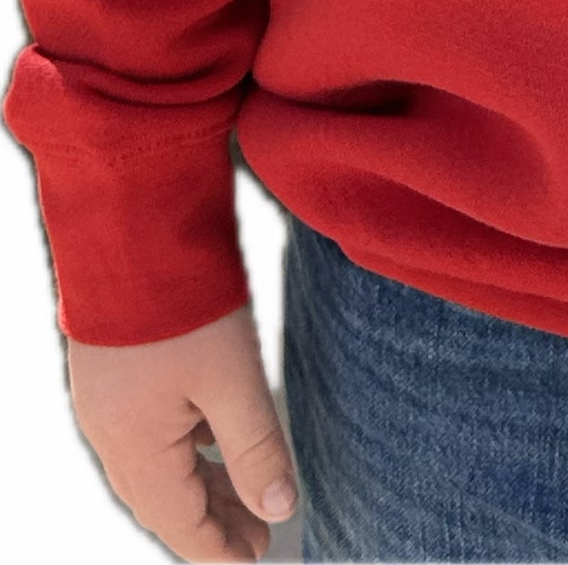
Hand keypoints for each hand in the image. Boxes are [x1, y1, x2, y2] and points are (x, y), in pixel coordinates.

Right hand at [66, 302, 297, 561]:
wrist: (132, 221)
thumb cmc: (184, 300)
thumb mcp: (234, 378)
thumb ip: (256, 448)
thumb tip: (278, 508)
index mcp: (135, 447)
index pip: (179, 523)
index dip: (219, 547)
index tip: (257, 556)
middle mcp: (110, 432)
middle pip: (163, 499)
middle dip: (212, 519)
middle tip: (257, 533)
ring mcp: (105, 399)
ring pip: (154, 464)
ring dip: (198, 482)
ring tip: (241, 491)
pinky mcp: (110, 368)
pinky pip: (145, 431)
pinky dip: (181, 447)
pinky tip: (211, 435)